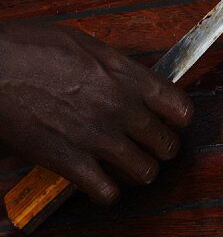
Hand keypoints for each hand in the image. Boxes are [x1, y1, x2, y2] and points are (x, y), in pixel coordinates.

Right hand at [0, 21, 193, 204]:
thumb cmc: (28, 47)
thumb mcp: (83, 43)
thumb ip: (112, 66)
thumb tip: (125, 79)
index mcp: (125, 75)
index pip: (178, 106)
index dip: (178, 117)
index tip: (172, 120)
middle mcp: (120, 107)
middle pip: (166, 143)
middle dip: (161, 147)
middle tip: (150, 146)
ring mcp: (97, 137)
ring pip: (145, 172)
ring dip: (139, 171)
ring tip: (128, 166)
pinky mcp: (70, 162)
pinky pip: (106, 193)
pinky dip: (106, 192)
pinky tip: (98, 181)